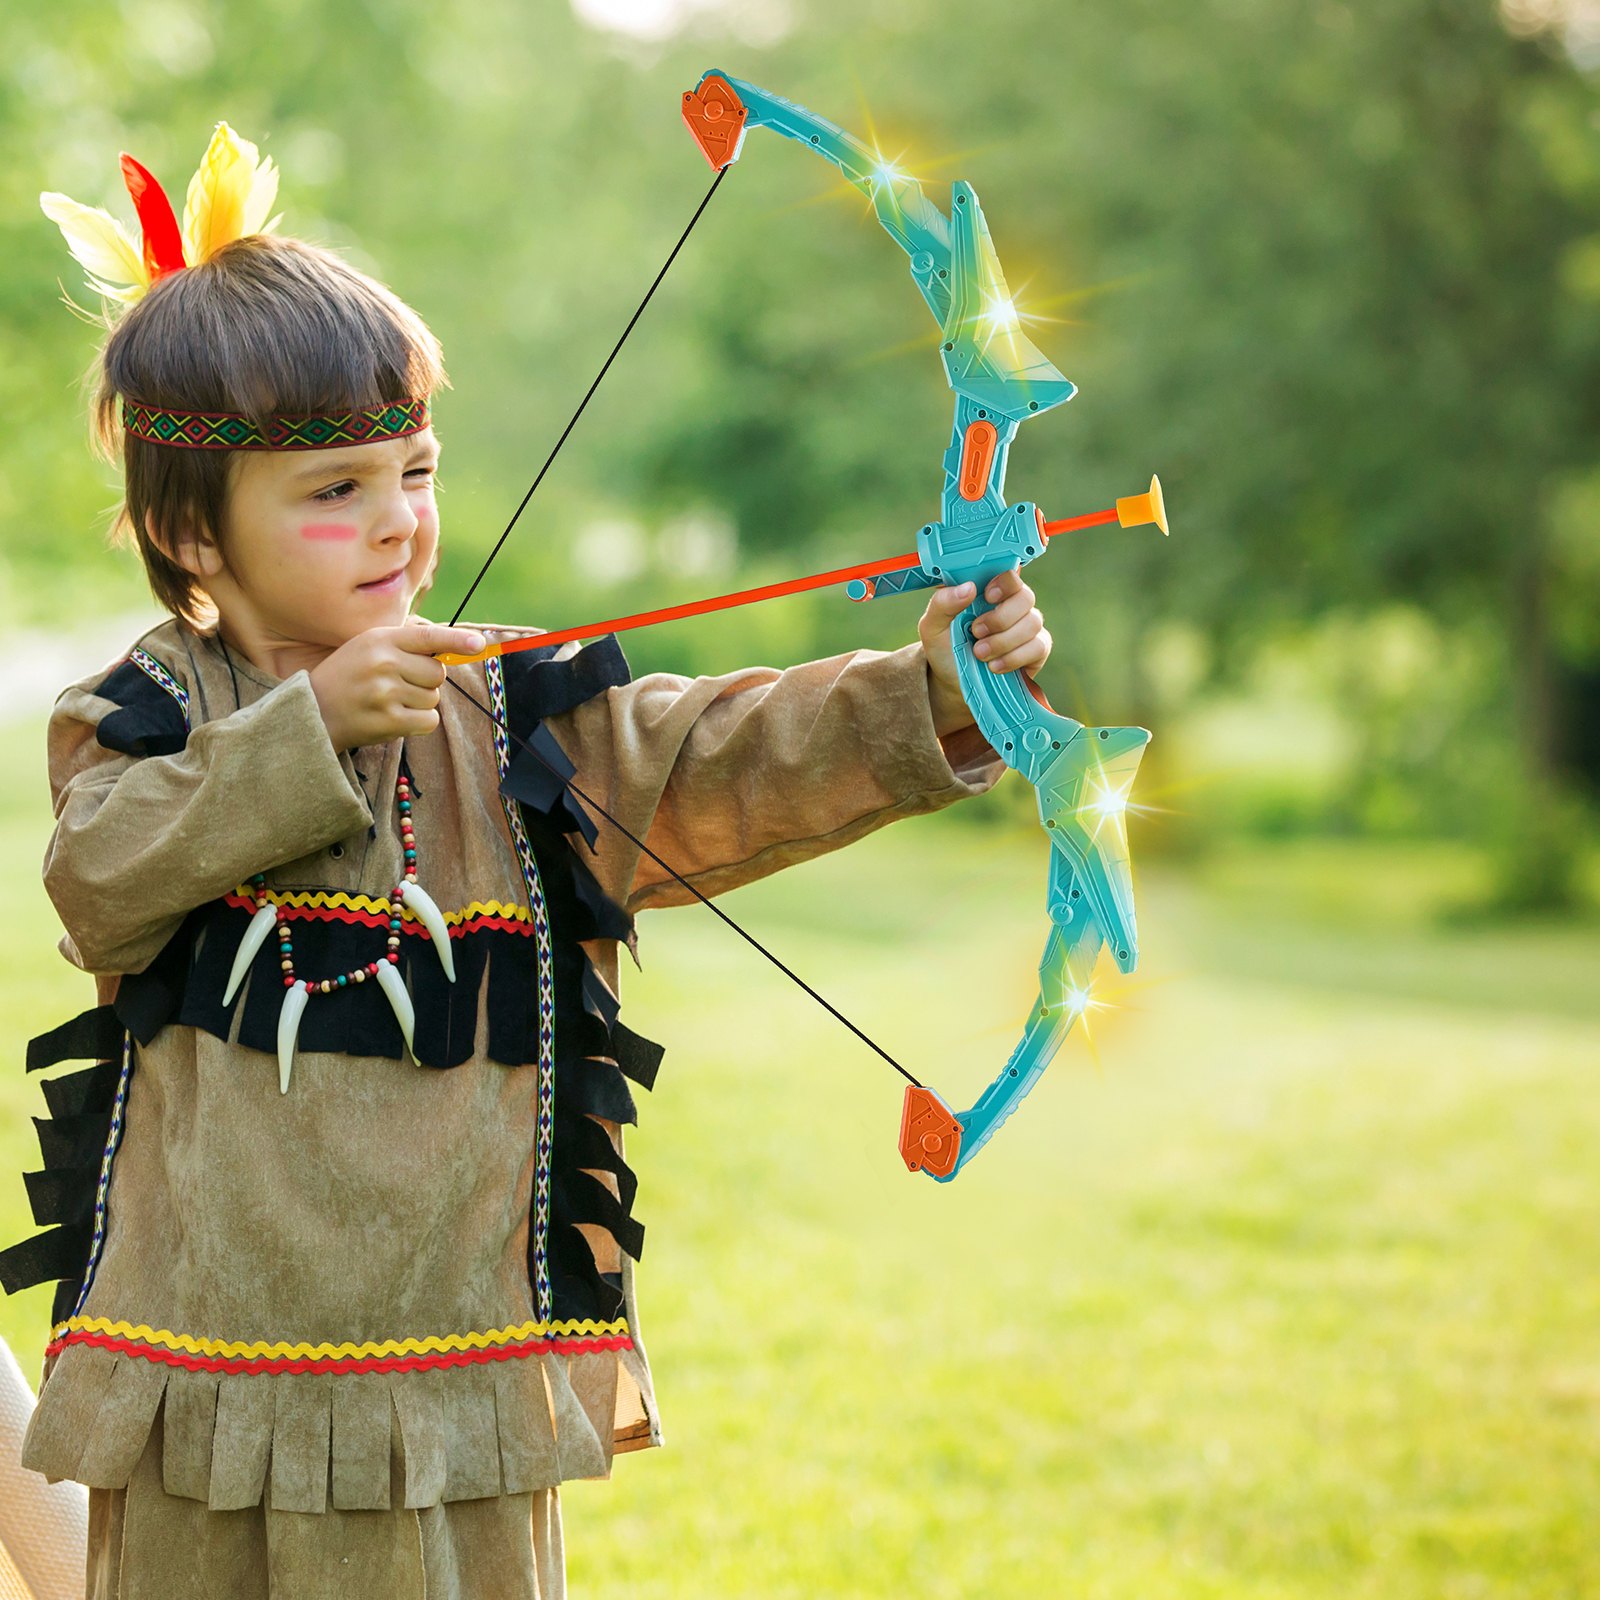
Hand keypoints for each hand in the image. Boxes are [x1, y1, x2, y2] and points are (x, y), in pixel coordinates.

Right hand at [308, 620, 485, 750]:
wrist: (312, 711)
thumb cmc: (347, 677)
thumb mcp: (368, 647)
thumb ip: (405, 645)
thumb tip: (450, 651)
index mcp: (380, 639)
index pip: (428, 637)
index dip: (456, 641)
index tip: (479, 644)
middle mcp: (384, 663)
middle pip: (437, 673)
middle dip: (426, 681)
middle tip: (398, 685)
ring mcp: (386, 692)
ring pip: (433, 698)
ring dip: (420, 703)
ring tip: (389, 702)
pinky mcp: (389, 720)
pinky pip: (429, 720)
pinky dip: (419, 722)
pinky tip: (395, 718)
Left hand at [918, 569, 1052, 737]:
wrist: (952, 682)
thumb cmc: (944, 647)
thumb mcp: (933, 625)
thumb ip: (943, 603)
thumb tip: (968, 587)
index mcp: (989, 592)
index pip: (1009, 575)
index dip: (1004, 582)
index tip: (988, 595)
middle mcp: (1012, 605)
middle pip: (1025, 597)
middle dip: (1000, 617)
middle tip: (976, 632)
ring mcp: (1027, 627)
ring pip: (1032, 622)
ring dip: (1003, 640)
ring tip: (979, 654)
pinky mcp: (1036, 650)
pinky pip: (1038, 646)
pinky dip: (1015, 657)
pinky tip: (994, 666)